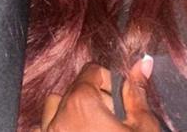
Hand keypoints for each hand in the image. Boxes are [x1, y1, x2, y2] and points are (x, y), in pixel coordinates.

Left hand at [39, 57, 158, 131]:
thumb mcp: (142, 125)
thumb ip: (136, 91)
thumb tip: (143, 61)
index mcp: (82, 102)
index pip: (91, 71)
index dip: (109, 80)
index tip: (121, 97)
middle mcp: (58, 117)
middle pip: (75, 88)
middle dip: (95, 96)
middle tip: (114, 117)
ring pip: (54, 107)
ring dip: (71, 110)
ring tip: (94, 125)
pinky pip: (42, 128)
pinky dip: (56, 126)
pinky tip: (78, 131)